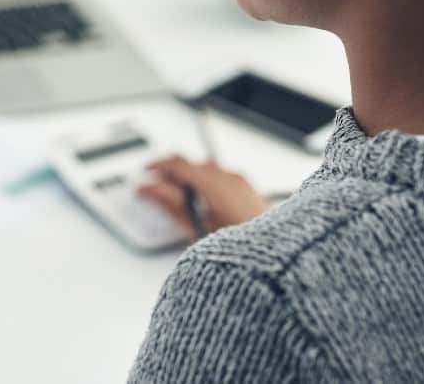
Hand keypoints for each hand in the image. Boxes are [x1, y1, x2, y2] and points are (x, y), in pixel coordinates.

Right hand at [137, 155, 270, 238]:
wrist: (278, 261)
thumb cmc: (244, 250)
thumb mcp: (196, 228)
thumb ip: (170, 203)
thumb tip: (150, 189)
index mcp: (215, 182)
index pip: (178, 162)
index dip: (157, 166)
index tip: (145, 174)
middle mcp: (231, 178)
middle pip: (193, 166)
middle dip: (172, 175)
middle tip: (156, 190)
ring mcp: (243, 185)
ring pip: (208, 174)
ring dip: (190, 183)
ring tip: (178, 203)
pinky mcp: (250, 194)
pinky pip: (223, 182)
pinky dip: (206, 188)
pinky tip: (201, 208)